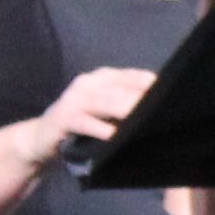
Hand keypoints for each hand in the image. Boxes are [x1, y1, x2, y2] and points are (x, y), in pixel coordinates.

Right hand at [39, 63, 155, 154]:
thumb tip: (160, 109)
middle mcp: (89, 83)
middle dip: (140, 98)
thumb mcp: (104, 111)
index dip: (151, 84)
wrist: (41, 137)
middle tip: (163, 110)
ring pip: (104, 102)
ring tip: (141, 117)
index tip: (173, 94)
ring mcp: (74, 99)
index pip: (132, 76)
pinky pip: (83, 122)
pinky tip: (112, 135)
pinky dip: (98, 128)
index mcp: (103, 78)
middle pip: (120, 89)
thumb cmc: (81, 123)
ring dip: (123, 109)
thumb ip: (125, 105)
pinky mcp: (63, 118)